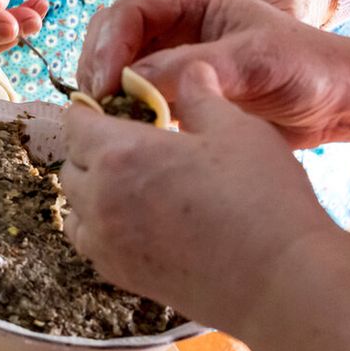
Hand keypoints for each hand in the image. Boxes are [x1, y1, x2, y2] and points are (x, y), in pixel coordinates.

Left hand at [60, 62, 346, 334]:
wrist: (277, 280)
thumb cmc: (260, 198)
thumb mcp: (236, 129)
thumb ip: (202, 96)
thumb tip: (190, 70)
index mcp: (120, 153)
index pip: (77, 122)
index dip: (91, 110)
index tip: (111, 108)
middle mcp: (100, 198)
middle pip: (71, 164)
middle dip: (91, 148)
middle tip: (129, 143)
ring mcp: (106, 242)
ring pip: (74, 206)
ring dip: (92, 189)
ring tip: (130, 182)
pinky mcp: (120, 275)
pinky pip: (88, 242)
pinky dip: (97, 226)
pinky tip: (133, 219)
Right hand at [76, 0, 349, 148]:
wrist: (340, 102)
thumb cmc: (308, 67)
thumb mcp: (255, 61)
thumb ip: (195, 68)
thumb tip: (133, 85)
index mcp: (193, 1)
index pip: (128, 12)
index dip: (107, 46)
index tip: (104, 86)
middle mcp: (177, 28)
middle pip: (112, 39)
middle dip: (98, 70)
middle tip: (96, 109)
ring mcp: (175, 62)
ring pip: (119, 73)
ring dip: (107, 97)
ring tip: (109, 127)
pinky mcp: (179, 96)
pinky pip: (137, 103)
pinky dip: (126, 118)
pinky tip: (129, 139)